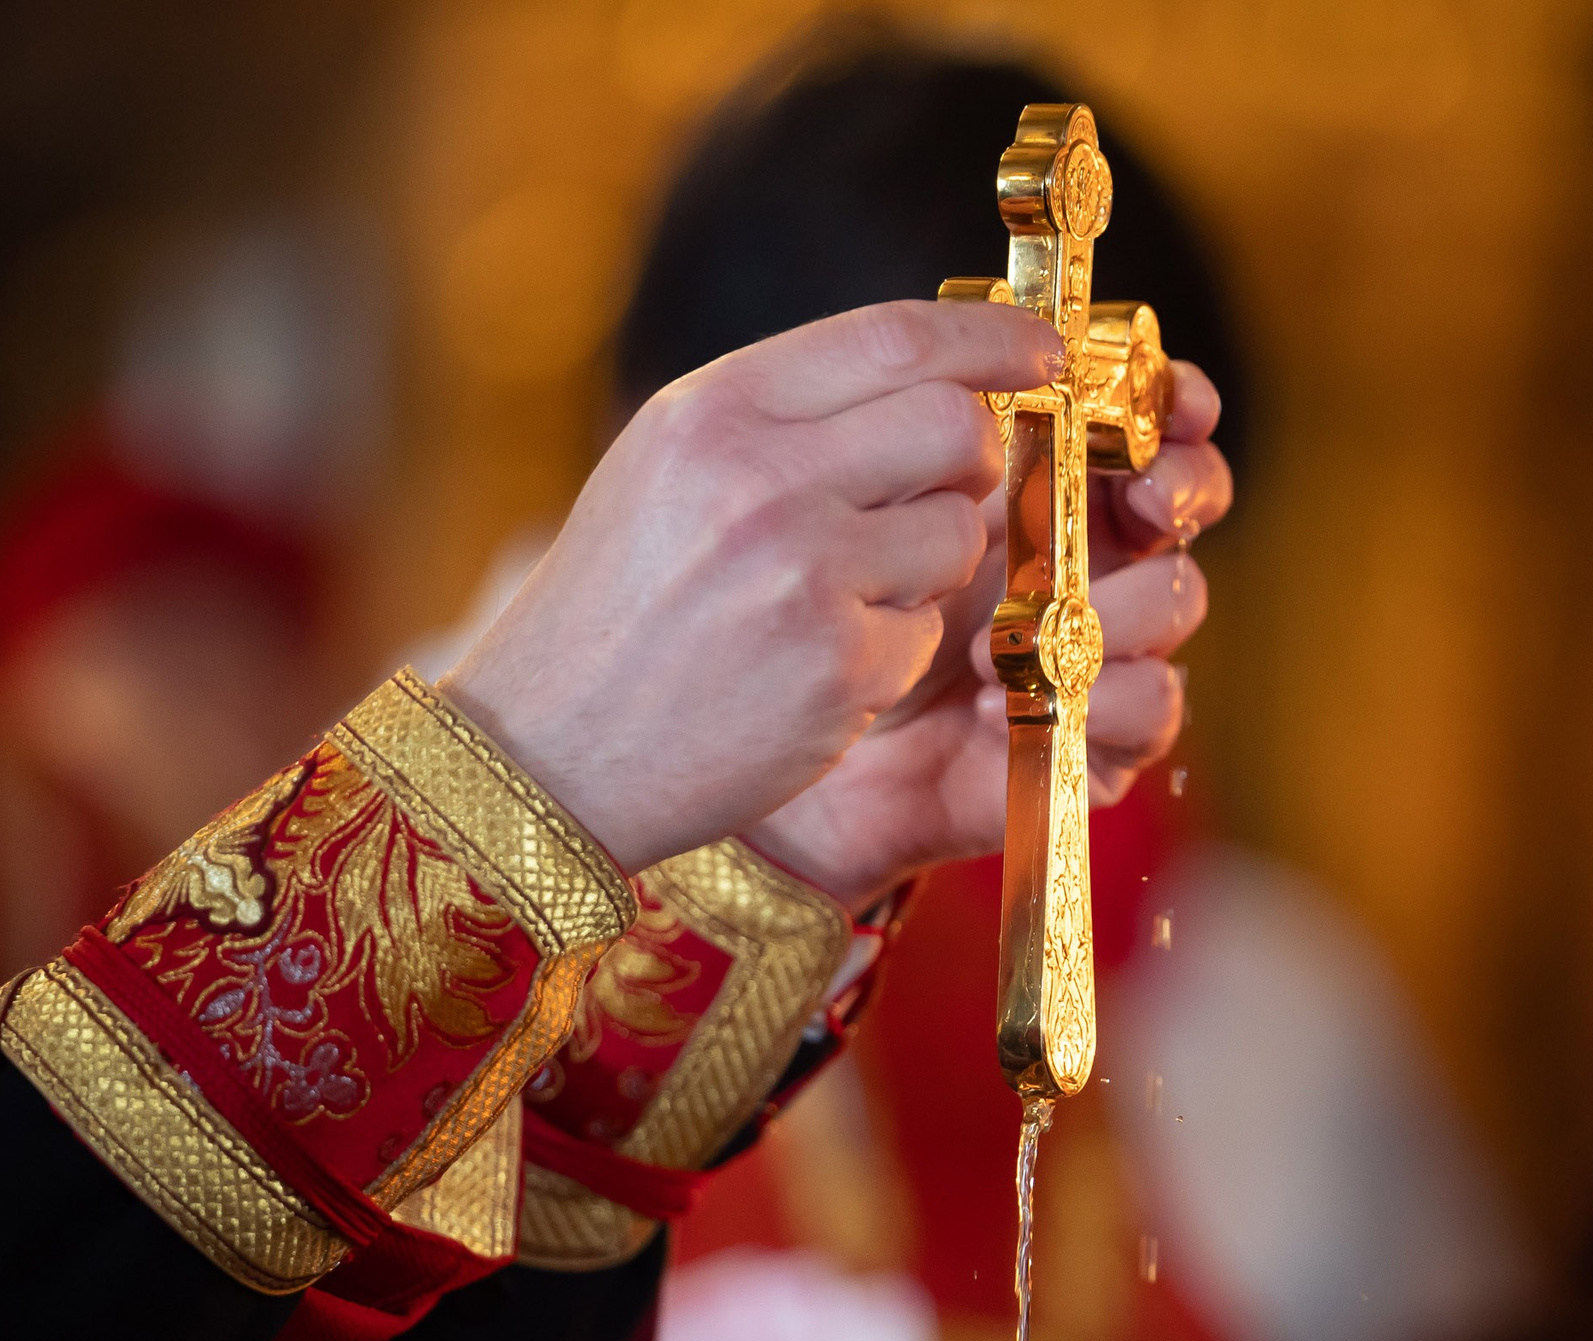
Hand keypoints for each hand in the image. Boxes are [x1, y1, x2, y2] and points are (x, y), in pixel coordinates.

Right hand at [438, 300, 1060, 872]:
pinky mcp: (841, 668)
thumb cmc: (617, 606)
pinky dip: (890, 652)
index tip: (1043, 351)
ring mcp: (806, 576)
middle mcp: (762, 479)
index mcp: (714, 411)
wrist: (549, 752)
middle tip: (944, 493)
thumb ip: (788, 415)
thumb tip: (938, 382)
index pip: (895, 337)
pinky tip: (813, 669)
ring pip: (956, 535)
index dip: (991, 340)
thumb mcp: (669, 466)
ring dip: (927, 568)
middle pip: (955, 429)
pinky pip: (926, 634)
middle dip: (974, 463)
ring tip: (837, 600)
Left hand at [744, 362, 1232, 909]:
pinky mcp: (1083, 735)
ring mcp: (1083, 640)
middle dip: (1182, 479)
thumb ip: (889, 417)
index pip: (1122, 412)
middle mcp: (1071, 549)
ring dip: (1129, 601)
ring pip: (1177, 595)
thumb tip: (977, 353)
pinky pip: (1150, 706)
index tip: (1161, 394)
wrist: (748, 750)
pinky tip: (1003, 701)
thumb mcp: (815, 495)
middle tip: (1147, 493)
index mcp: (1021, 472)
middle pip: (1181, 490)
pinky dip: (1103, 695)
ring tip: (1028, 627)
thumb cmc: (778, 614)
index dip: (1158, 391)